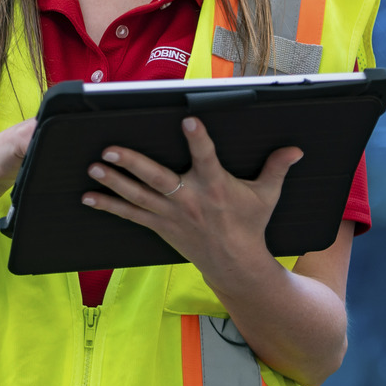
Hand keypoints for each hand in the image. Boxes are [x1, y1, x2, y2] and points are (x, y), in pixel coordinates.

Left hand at [82, 117, 301, 281]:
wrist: (236, 266)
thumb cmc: (250, 226)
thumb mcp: (267, 196)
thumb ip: (277, 168)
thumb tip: (296, 148)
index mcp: (215, 186)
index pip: (206, 157)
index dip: (197, 138)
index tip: (187, 119)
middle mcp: (189, 200)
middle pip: (157, 179)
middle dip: (132, 164)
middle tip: (110, 150)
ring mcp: (171, 215)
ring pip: (138, 196)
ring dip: (114, 182)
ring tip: (94, 167)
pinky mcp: (160, 226)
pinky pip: (130, 215)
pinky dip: (109, 206)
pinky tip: (89, 196)